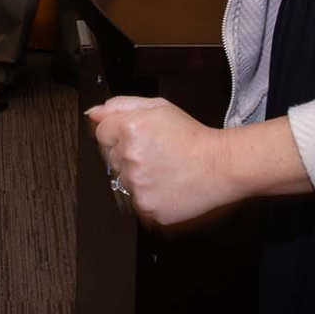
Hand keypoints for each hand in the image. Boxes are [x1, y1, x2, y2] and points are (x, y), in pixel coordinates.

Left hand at [88, 97, 237, 226]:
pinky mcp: (147, 207)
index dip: (120, 134)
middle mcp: (129, 157)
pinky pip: (137, 201)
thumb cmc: (192, 137)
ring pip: (123, 182)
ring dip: (138, 177)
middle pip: (111, 158)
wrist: (220, 166)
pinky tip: (167, 184)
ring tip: (164, 169)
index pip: (102, 133)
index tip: (139, 138)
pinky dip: (149, 195)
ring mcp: (137, 185)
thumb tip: (94, 112)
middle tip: (156, 153)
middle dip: (128, 155)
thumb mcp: (158, 108)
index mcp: (129, 129)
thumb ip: (121, 106)